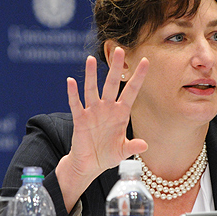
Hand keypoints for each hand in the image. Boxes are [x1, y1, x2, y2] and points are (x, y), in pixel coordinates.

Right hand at [56, 47, 148, 210]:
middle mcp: (107, 108)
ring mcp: (92, 112)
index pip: (131, 91)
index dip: (138, 77)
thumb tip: (144, 145)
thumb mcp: (122, 151)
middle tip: (120, 50)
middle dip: (116, 68)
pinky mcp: (79, 119)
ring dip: (91, 75)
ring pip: (92, 90)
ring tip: (90, 59)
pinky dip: (73, 93)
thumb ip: (132, 147)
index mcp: (121, 114)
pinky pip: (76, 104)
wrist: (90, 164)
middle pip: (111, 84)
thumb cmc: (107, 155)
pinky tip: (71, 81)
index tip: (145, 61)